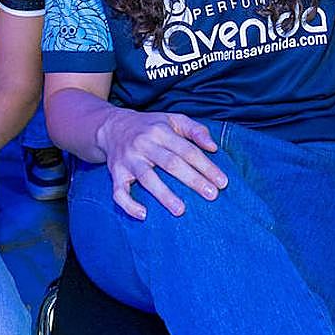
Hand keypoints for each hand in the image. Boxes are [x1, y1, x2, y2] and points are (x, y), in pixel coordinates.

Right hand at [95, 108, 227, 219]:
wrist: (112, 127)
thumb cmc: (151, 126)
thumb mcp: (174, 119)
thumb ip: (196, 130)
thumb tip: (213, 147)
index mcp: (161, 131)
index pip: (187, 150)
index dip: (206, 166)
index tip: (222, 182)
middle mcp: (144, 144)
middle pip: (170, 163)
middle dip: (192, 180)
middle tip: (212, 196)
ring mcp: (128, 160)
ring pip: (147, 178)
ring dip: (164, 195)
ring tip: (180, 210)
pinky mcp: (116, 174)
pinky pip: (119, 192)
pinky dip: (129, 204)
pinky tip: (144, 215)